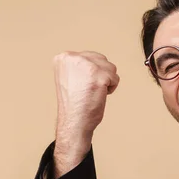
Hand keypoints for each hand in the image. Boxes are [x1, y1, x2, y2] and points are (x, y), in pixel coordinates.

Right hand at [52, 51, 119, 177]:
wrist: (74, 121)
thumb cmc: (74, 103)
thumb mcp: (70, 76)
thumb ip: (80, 65)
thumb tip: (97, 60)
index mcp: (63, 57)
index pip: (90, 56)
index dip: (91, 73)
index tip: (81, 85)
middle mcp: (73, 58)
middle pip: (101, 60)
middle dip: (100, 75)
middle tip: (88, 90)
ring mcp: (87, 66)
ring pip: (110, 68)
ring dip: (106, 81)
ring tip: (93, 92)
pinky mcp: (99, 76)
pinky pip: (115, 78)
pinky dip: (111, 88)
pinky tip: (99, 95)